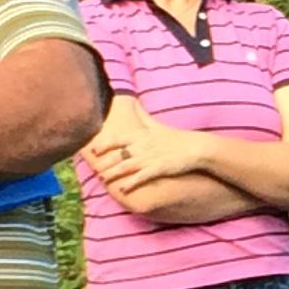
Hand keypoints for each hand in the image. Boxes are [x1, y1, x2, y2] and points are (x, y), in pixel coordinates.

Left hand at [86, 125, 209, 189]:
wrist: (195, 147)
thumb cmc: (175, 137)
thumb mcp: (156, 124)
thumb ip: (141, 114)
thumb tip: (132, 100)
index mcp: (140, 136)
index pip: (117, 139)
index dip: (103, 145)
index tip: (92, 150)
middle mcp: (142, 146)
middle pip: (117, 155)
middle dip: (104, 163)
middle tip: (94, 171)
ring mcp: (150, 158)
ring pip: (126, 166)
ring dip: (113, 174)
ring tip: (103, 180)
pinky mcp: (159, 168)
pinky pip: (141, 177)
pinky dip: (131, 183)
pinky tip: (122, 189)